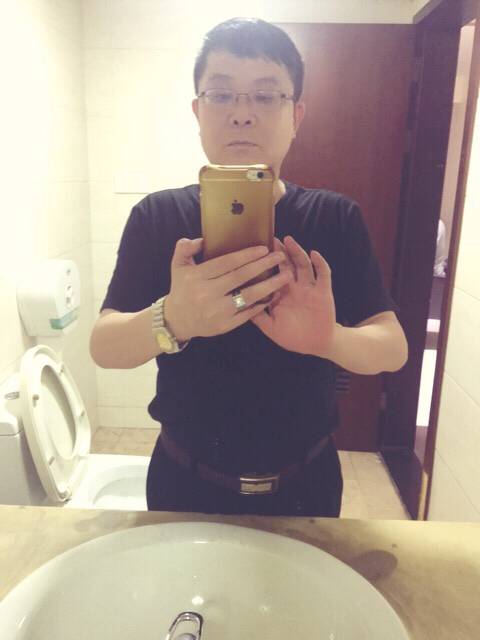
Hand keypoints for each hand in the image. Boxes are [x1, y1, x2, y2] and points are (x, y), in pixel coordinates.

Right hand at [163, 238, 292, 340]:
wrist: (177, 321)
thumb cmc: (181, 289)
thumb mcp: (178, 266)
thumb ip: (185, 248)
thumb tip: (202, 239)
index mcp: (197, 277)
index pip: (226, 264)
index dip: (246, 255)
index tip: (263, 249)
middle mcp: (207, 294)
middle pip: (240, 277)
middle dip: (263, 266)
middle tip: (280, 256)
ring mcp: (217, 312)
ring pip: (248, 296)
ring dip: (269, 286)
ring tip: (285, 276)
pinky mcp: (225, 326)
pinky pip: (247, 314)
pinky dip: (262, 305)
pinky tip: (274, 295)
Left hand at [251, 236, 337, 355]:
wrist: (315, 345)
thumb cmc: (293, 336)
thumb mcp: (271, 327)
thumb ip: (258, 316)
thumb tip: (239, 305)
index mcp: (281, 294)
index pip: (272, 273)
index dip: (265, 263)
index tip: (256, 251)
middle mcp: (295, 287)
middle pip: (287, 264)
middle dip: (280, 252)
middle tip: (272, 239)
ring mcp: (309, 288)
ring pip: (303, 265)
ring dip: (296, 252)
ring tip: (289, 241)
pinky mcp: (324, 292)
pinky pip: (323, 274)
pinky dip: (320, 263)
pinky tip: (314, 253)